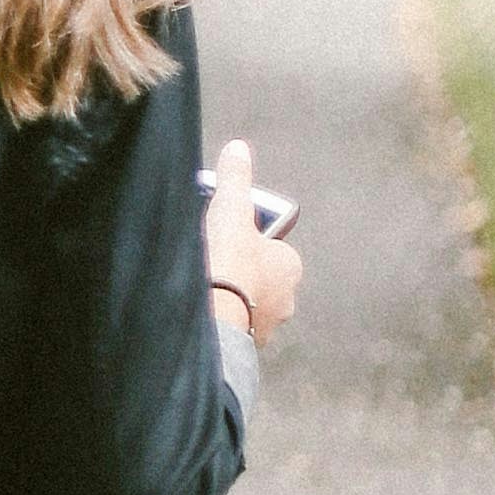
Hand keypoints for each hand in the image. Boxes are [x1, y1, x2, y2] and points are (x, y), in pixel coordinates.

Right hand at [204, 136, 302, 351]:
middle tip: (212, 264)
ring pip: (250, 306)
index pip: (273, 250)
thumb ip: (235, 179)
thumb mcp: (230, 209)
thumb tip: (238, 148)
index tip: (225, 239)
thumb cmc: (227, 260)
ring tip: (204, 290)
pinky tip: (204, 313)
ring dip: (233, 300)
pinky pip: (236, 329)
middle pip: (263, 280)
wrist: (212, 315)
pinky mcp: (247, 346)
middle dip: (242, 274)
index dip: (248, 242)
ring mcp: (268, 326)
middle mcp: (288, 299)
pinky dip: (223, 321)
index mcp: (291, 265)